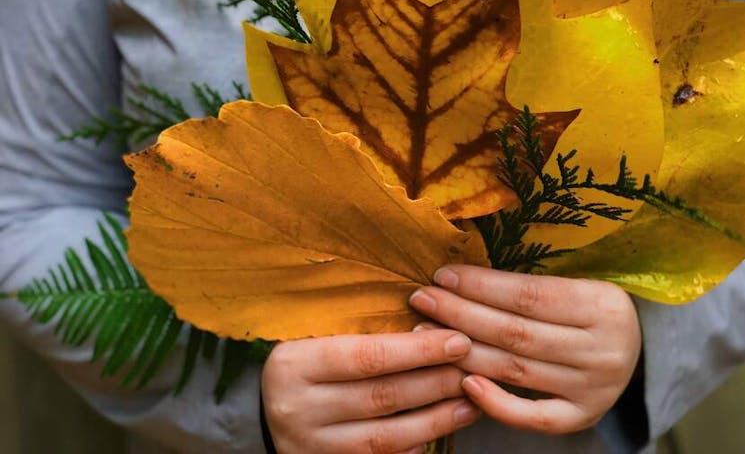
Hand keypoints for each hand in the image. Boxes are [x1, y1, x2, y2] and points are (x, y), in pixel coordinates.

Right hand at [261, 329, 481, 452]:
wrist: (258, 407)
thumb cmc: (301, 359)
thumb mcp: (314, 333)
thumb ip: (359, 326)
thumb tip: (429, 317)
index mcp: (295, 364)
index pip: (367, 356)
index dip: (418, 350)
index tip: (457, 340)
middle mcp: (299, 408)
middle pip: (382, 397)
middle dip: (436, 382)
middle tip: (472, 368)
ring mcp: (311, 446)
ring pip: (386, 437)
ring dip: (436, 419)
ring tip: (470, 402)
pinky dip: (414, 447)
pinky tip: (440, 429)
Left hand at [408, 265, 640, 433]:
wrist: (637, 348)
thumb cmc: (589, 307)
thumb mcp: (577, 284)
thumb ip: (529, 285)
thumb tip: (459, 276)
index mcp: (602, 304)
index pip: (528, 295)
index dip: (481, 285)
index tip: (443, 275)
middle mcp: (602, 349)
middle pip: (516, 332)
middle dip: (461, 314)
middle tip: (423, 299)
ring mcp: (594, 388)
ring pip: (516, 370)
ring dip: (464, 351)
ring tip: (426, 333)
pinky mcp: (583, 416)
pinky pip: (534, 416)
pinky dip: (496, 403)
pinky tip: (463, 383)